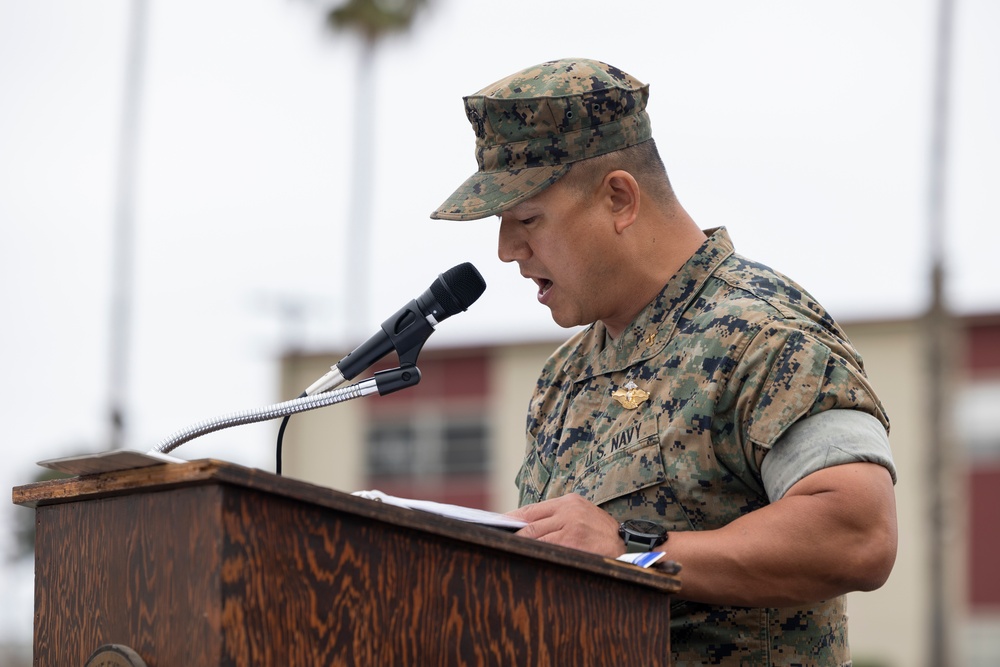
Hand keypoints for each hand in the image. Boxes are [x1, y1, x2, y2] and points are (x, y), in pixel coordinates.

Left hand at [505, 493, 623, 557]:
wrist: (629, 547)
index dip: (512, 518)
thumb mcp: (582, 517)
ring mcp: (571, 525)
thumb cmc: (602, 535)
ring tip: (505, 549)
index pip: (532, 509)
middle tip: (495, 539)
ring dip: (518, 543)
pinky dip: (532, 551)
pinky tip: (523, 556)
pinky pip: (545, 547)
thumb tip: (524, 527)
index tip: (497, 525)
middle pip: (529, 521)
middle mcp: (569, 510)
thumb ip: (557, 518)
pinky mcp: (573, 541)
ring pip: (534, 535)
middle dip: (511, 532)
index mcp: (570, 501)